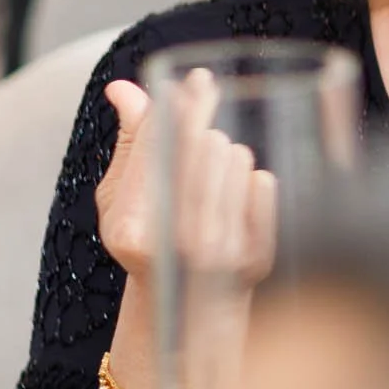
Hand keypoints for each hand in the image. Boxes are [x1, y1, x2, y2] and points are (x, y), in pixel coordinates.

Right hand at [94, 71, 277, 291]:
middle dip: (205, 135)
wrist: (187, 308)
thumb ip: (130, 142)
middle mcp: (176, 240)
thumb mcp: (124, 199)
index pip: (162, 143)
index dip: (183, 104)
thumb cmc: (151, 243)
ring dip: (229, 156)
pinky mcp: (257, 257)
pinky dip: (253, 180)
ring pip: (237, 158)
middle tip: (203, 147)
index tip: (200, 80)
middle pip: (205, 145)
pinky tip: (237, 198)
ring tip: (213, 184)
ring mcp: (221, 252)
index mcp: (132, 227)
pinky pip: (264, 182)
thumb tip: (125, 88)